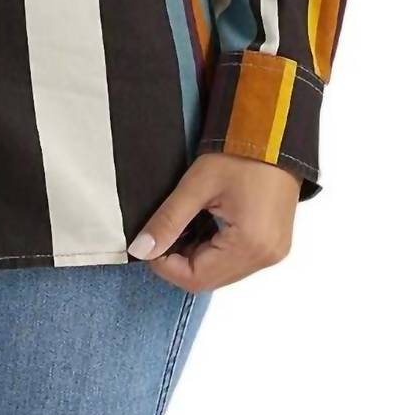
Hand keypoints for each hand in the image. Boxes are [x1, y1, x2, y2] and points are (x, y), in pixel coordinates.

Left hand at [128, 153, 300, 292]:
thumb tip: (141, 249)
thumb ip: (167, 220)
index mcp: (250, 245)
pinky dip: (213, 251)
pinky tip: (203, 226)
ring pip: (221, 273)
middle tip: (163, 232)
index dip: (165, 266)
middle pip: (209, 280)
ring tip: (183, 225)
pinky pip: (236, 262)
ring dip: (196, 257)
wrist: (274, 134)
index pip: (196, 279)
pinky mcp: (273, 245)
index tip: (149, 244)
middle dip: (179, 262)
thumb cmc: (239, 154)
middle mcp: (266, 257)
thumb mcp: (196, 185)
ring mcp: (272, 253)